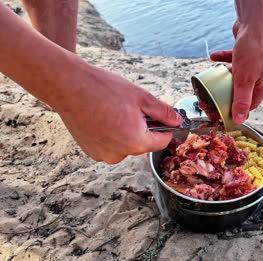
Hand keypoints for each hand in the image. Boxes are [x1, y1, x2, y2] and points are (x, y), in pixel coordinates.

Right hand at [54, 64, 181, 163]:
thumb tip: (177, 121)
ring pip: (126, 144)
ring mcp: (103, 154)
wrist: (69, 86)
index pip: (162, 142)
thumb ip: (164, 112)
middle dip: (143, 127)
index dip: (165, 128)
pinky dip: (110, 134)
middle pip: (143, 143)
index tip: (160, 116)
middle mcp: (120, 154)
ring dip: (126, 131)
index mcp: (136, 143)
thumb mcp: (142, 98)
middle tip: (131, 108)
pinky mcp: (90, 151)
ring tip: (115, 111)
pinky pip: (110, 145)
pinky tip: (103, 117)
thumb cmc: (105, 90)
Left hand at [210, 0, 262, 123]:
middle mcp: (258, 77)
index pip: (248, 106)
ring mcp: (252, 65)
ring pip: (236, 77)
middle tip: (211, 98)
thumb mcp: (244, 80)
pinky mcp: (245, 54)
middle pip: (240, 92)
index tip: (220, 115)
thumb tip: (239, 120)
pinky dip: (223, 60)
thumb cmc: (252, 53)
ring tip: (212, 79)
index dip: (235, 112)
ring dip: (224, 78)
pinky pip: (232, 60)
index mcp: (261, 86)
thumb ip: (241, 100)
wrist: (255, 25)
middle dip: (226, 95)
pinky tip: (213, 58)